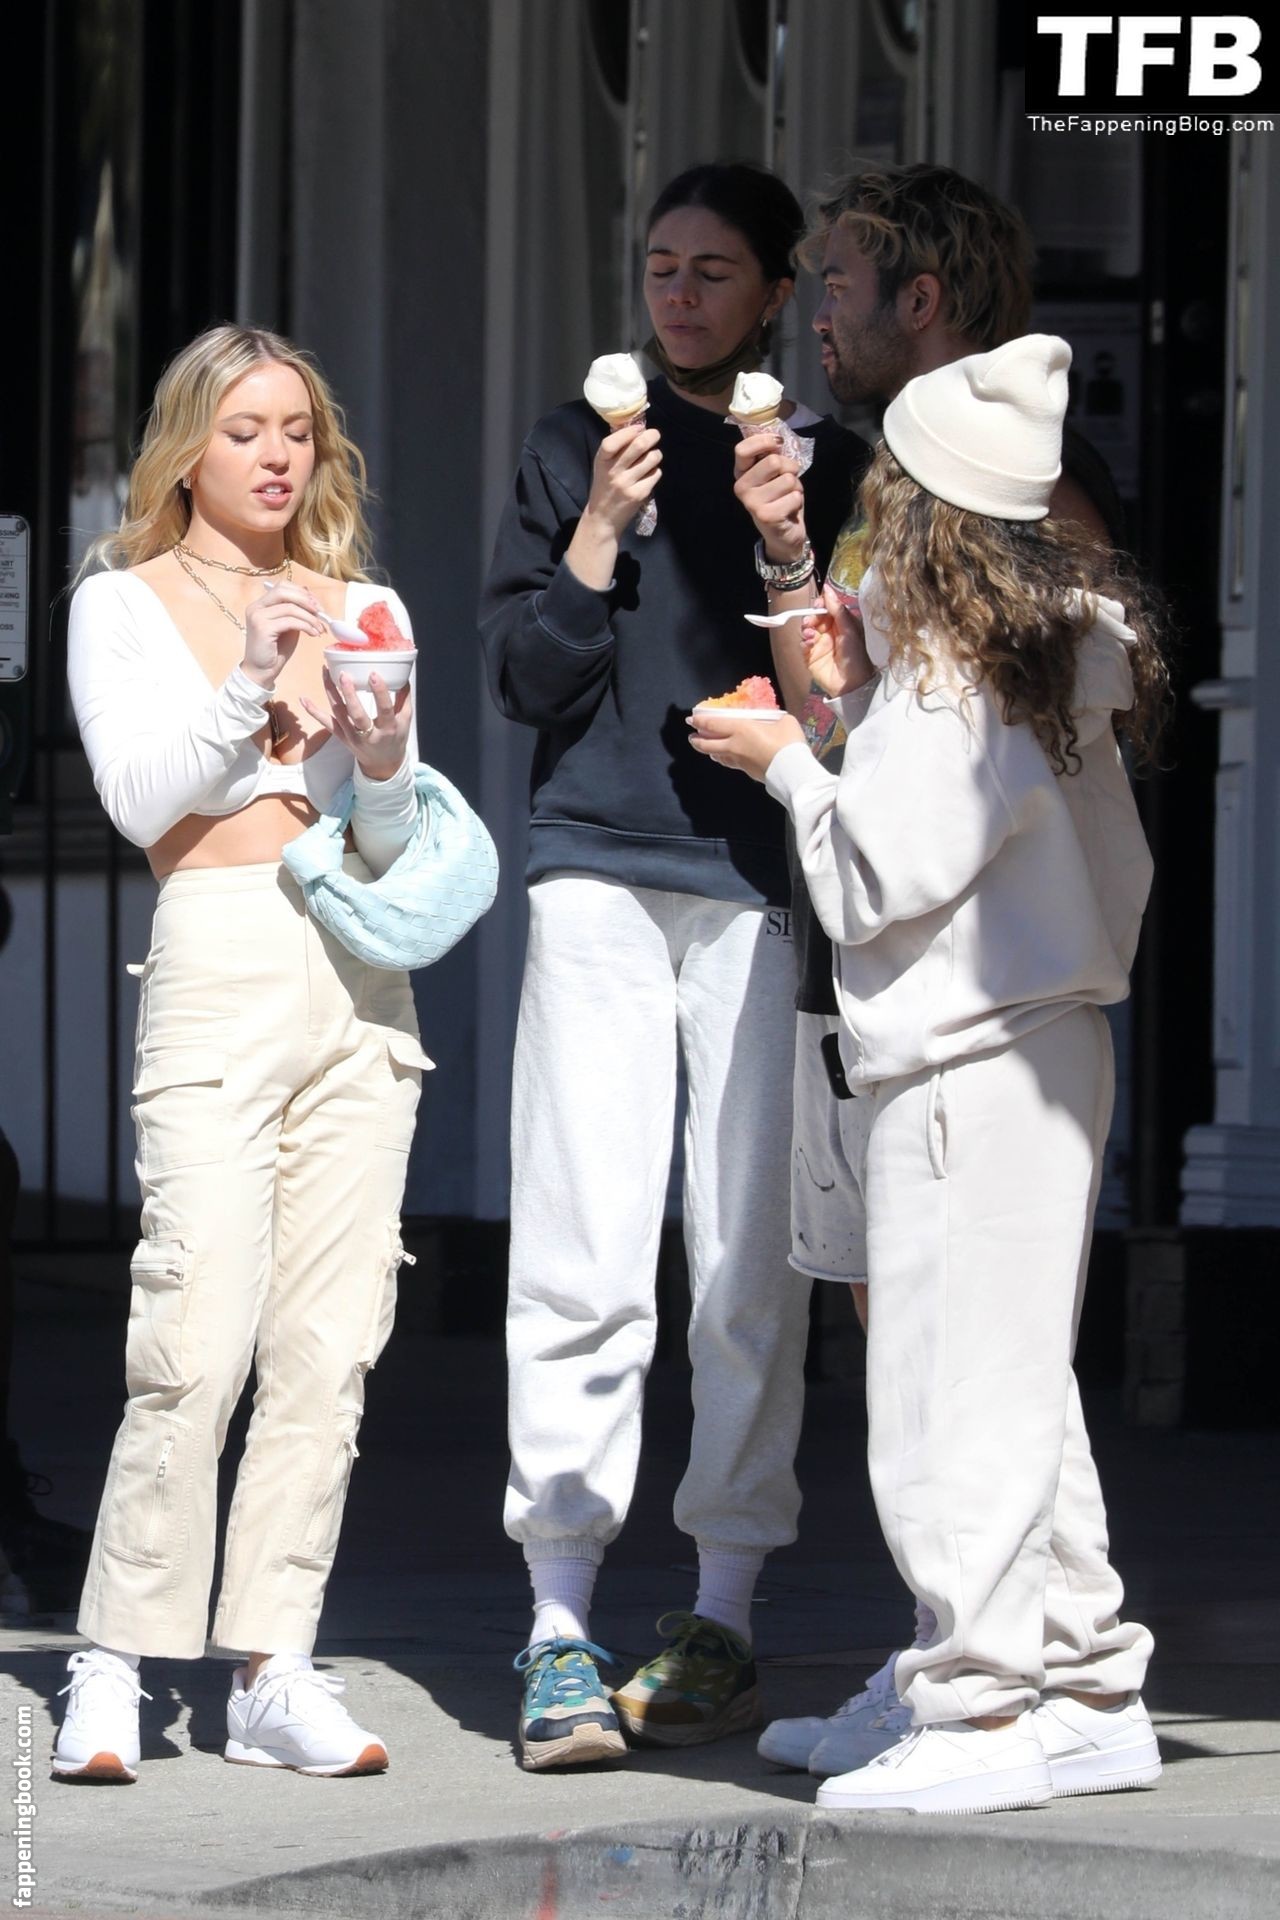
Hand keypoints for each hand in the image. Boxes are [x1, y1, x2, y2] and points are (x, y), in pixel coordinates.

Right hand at [240, 581, 326, 687]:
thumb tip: (312, 600)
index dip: (302, 593)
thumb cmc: (275, 651)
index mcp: (261, 604)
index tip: (317, 605)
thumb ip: (295, 613)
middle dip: (306, 601)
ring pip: (290, 607)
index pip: (282, 587)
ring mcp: (257, 616)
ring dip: (310, 617)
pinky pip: (290, 621)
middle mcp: (256, 607)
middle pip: (284, 591)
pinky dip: (306, 626)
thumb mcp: (288, 627)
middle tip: (321, 613)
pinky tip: (313, 634)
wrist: (261, 672)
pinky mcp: (262, 628)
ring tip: (320, 628)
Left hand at [300, 669, 412, 779]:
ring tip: (326, 671)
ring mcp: (352, 736)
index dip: (380, 692)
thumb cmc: (395, 739)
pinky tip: (303, 699)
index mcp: (387, 729)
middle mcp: (368, 734)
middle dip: (349, 694)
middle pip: (356, 714)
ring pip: (338, 713)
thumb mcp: (405, 722)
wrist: (382, 765)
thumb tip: (402, 675)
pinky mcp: (341, 737)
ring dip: (331, 692)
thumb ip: (404, 699)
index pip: (384, 709)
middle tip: (343, 675)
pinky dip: (313, 711)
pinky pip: (326, 723)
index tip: (374, 674)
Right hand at [583, 421, 662, 538]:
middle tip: (655, 435)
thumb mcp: (602, 466)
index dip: (629, 432)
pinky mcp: (639, 494)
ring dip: (656, 455)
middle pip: (638, 445)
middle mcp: (613, 472)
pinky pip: (656, 474)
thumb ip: (616, 450)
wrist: (603, 518)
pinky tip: (649, 475)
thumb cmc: (604, 487)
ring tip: (652, 458)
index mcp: (601, 461)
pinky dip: (655, 471)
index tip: (639, 428)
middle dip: (652, 436)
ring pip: (652, 458)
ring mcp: (626, 484)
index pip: (612, 442)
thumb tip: (638, 429)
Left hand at [686, 710, 804, 782]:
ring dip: (708, 751)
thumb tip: (772, 721)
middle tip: (692, 737)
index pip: (713, 724)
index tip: (691, 720)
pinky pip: (729, 762)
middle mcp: (734, 745)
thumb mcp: (784, 721)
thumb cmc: (788, 742)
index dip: (700, 722)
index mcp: (741, 729)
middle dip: (697, 740)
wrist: (792, 770)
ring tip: (705, 747)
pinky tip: (724, 757)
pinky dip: (722, 758)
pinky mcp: (746, 771)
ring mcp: (738, 760)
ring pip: (716, 755)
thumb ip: (773, 719)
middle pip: (708, 744)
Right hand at [733, 432, 806, 562]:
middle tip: (789, 480)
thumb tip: (777, 438)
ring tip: (788, 497)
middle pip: (772, 461)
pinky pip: (794, 497)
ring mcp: (752, 503)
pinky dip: (797, 501)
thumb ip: (772, 456)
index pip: (742, 449)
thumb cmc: (781, 498)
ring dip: (795, 487)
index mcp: (742, 474)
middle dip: (790, 468)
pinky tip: (789, 510)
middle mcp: (741, 487)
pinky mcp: (766, 516)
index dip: (764, 441)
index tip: (778, 444)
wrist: (784, 534)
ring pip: (787, 479)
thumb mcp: (775, 474)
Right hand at [802, 581, 874, 696]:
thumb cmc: (857, 657)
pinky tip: (809, 643)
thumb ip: (838, 610)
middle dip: (811, 616)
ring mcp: (819, 644)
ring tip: (810, 634)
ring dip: (806, 628)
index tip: (818, 603)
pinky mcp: (811, 656)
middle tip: (811, 621)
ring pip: (806, 629)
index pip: (827, 607)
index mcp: (841, 623)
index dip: (821, 604)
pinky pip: (803, 644)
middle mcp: (829, 632)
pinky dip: (804, 641)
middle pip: (814, 616)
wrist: (852, 684)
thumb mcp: (850, 630)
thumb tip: (827, 589)